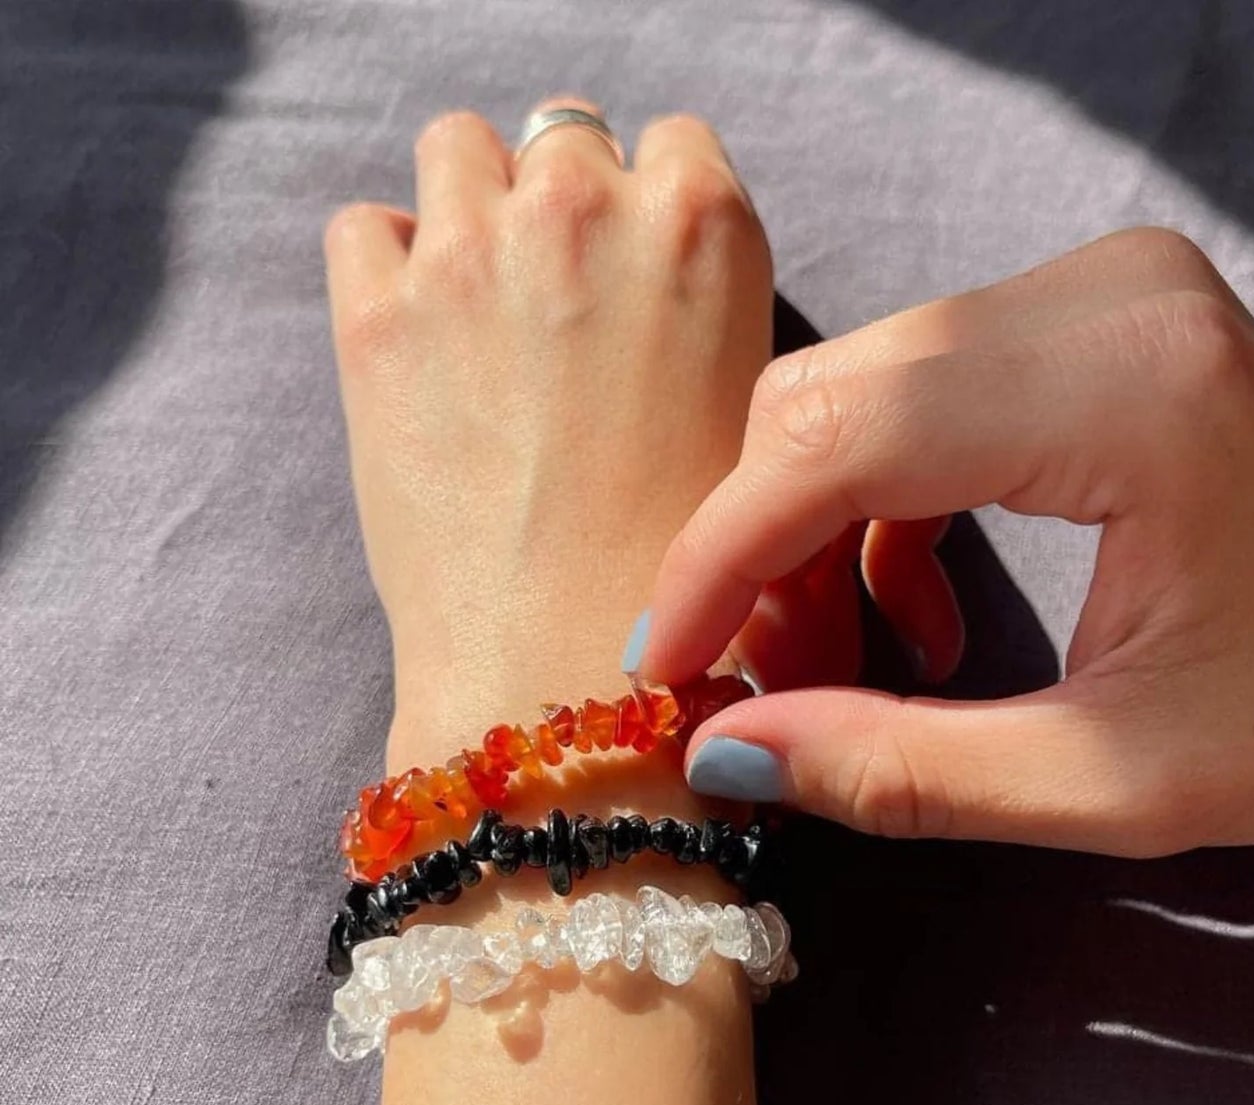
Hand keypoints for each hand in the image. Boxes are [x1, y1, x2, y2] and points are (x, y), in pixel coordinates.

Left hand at [324, 99, 771, 769]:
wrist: (569, 673)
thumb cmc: (681, 575)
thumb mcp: (745, 425)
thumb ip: (700, 316)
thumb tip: (648, 296)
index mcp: (702, 231)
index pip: (671, 144)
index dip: (647, 207)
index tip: (629, 270)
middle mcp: (587, 211)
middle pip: (560, 136)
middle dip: (559, 205)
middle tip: (554, 305)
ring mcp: (472, 255)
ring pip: (455, 149)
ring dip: (469, 210)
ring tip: (479, 313)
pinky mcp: (376, 318)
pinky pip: (361, 227)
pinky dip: (384, 268)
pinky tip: (416, 345)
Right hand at [636, 228, 1253, 855]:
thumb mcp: (1112, 784)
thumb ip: (908, 773)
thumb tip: (727, 754)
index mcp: (1130, 392)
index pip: (844, 439)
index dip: (721, 555)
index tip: (660, 665)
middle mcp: (1105, 297)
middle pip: (828, 398)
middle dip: (756, 551)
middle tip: (756, 688)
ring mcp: (1097, 290)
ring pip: (854, 393)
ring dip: (807, 536)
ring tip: (834, 668)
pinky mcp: (1085, 319)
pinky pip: (912, 399)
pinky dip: (874, 511)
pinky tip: (914, 615)